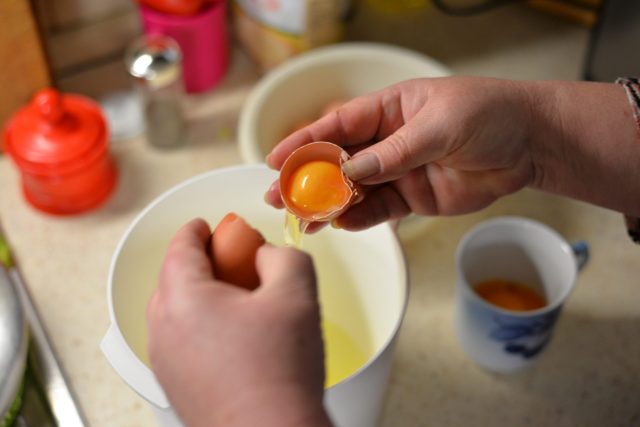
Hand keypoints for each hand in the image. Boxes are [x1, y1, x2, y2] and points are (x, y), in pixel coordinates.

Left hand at [146, 219, 330, 426]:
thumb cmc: (279, 373)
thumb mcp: (296, 292)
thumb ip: (283, 255)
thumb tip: (266, 257)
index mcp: (184, 298)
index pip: (181, 247)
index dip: (196, 230)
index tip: (209, 226)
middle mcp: (164, 329)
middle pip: (174, 278)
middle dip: (202, 263)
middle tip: (236, 265)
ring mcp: (165, 362)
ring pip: (177, 311)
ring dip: (202, 297)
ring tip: (242, 305)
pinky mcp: (175, 386)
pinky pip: (182, 340)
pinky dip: (201, 327)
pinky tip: (237, 339)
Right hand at [265, 76, 535, 229]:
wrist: (529, 144)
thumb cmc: (488, 114)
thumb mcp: (440, 125)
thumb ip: (395, 151)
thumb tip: (352, 171)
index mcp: (388, 109)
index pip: (337, 126)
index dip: (304, 143)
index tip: (275, 160)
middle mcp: (387, 140)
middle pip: (337, 162)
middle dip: (307, 180)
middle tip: (278, 199)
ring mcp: (398, 171)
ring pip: (354, 190)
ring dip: (328, 205)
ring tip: (304, 221)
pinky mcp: (412, 198)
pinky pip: (379, 211)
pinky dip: (359, 219)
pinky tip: (341, 225)